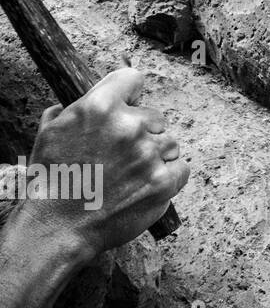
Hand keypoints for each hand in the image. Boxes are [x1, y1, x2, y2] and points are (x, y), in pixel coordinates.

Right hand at [16, 68, 187, 261]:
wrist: (57, 228)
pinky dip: (168, 176)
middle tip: (120, 156)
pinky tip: (144, 185)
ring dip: (156, 155)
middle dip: (142, 132)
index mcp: (99, 107)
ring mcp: (149, 154)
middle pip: (155, 116)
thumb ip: (72, 110)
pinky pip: (181, 168)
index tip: (127, 106)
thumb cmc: (52, 181)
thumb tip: (83, 100)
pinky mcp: (164, 181)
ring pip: (169, 142)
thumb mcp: (49, 133)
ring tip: (129, 174)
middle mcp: (129, 126)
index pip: (133, 79)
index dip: (130, 94)